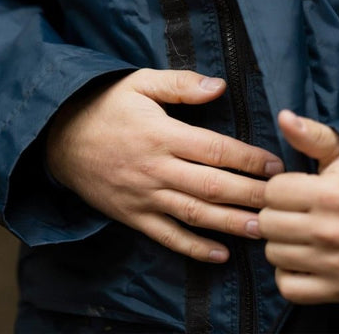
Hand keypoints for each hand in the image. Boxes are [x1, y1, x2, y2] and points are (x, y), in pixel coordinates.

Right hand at [46, 68, 283, 262]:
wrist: (58, 137)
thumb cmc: (105, 104)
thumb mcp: (140, 82)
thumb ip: (180, 83)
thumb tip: (219, 85)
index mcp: (162, 135)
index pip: (215, 149)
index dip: (248, 159)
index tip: (274, 165)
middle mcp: (156, 169)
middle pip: (212, 186)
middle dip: (250, 195)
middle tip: (281, 201)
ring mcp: (144, 196)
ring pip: (194, 214)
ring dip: (230, 225)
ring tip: (262, 230)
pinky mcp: (132, 215)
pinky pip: (166, 236)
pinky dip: (193, 249)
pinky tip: (219, 255)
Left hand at [258, 110, 338, 303]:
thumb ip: (311, 134)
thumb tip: (283, 116)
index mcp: (330, 194)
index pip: (272, 191)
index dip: (280, 187)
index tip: (295, 188)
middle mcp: (331, 232)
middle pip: (267, 224)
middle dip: (277, 214)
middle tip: (297, 210)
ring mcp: (335, 265)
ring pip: (273, 255)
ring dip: (282, 243)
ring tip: (302, 231)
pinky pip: (289, 287)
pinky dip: (291, 274)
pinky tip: (305, 256)